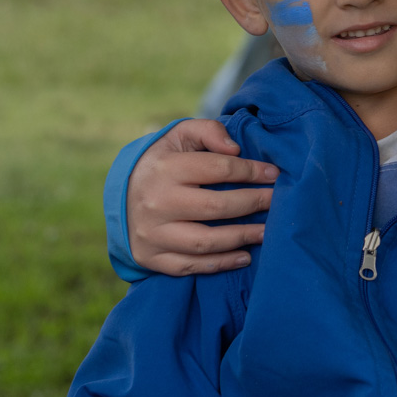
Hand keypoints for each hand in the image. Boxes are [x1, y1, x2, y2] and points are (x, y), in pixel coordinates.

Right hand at [128, 118, 277, 274]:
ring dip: (242, 237)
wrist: (119, 197)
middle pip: (216, 207)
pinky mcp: (151, 257)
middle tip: (277, 202)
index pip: (218, 169)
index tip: (274, 174)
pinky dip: (220, 264)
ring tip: (267, 232)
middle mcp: (156, 203)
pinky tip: (244, 256)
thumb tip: (235, 149)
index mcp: (164, 168)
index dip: (251, 171)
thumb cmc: (161, 162)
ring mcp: (153, 234)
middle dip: (253, 203)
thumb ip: (208, 131)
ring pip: (205, 242)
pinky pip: (190, 265)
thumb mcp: (178, 136)